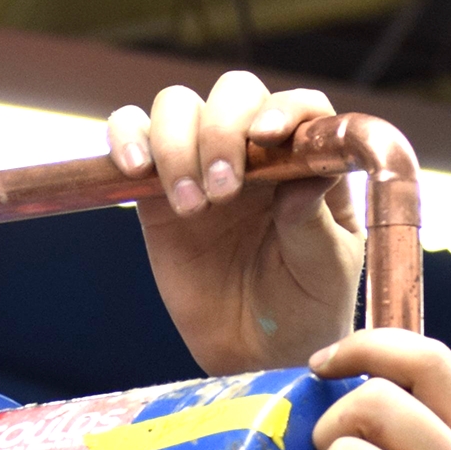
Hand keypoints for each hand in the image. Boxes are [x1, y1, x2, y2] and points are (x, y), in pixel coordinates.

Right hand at [108, 73, 362, 375]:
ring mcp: (201, 162)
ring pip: (178, 105)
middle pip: (234, 93)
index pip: (300, 106)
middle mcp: (255, 150)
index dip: (284, 107)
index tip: (269, 136)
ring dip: (177, 142)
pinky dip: (126, 136)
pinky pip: (131, 134)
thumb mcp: (325, 272)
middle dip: (223, 130)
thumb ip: (315, 223)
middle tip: (222, 192)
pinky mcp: (155, 188)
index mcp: (306, 161)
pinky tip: (135, 171)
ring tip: (190, 206)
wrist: (256, 355)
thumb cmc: (305, 309)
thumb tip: (304, 177)